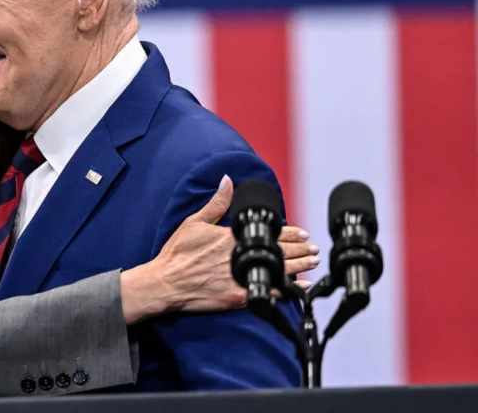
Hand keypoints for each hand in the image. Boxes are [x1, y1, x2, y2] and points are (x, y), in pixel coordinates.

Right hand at [119, 175, 318, 323]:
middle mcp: (239, 257)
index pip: (268, 233)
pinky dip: (285, 291)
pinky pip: (267, 293)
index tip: (303, 233)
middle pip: (278, 252)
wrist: (165, 282)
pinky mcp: (237, 297)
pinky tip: (298, 289)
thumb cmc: (176, 253)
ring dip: (298, 268)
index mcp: (230, 238)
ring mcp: (239, 278)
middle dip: (300, 250)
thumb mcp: (193, 222)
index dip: (289, 233)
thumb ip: (215, 204)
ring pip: (277, 272)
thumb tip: (227, 181)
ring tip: (312, 264)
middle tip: (314, 249)